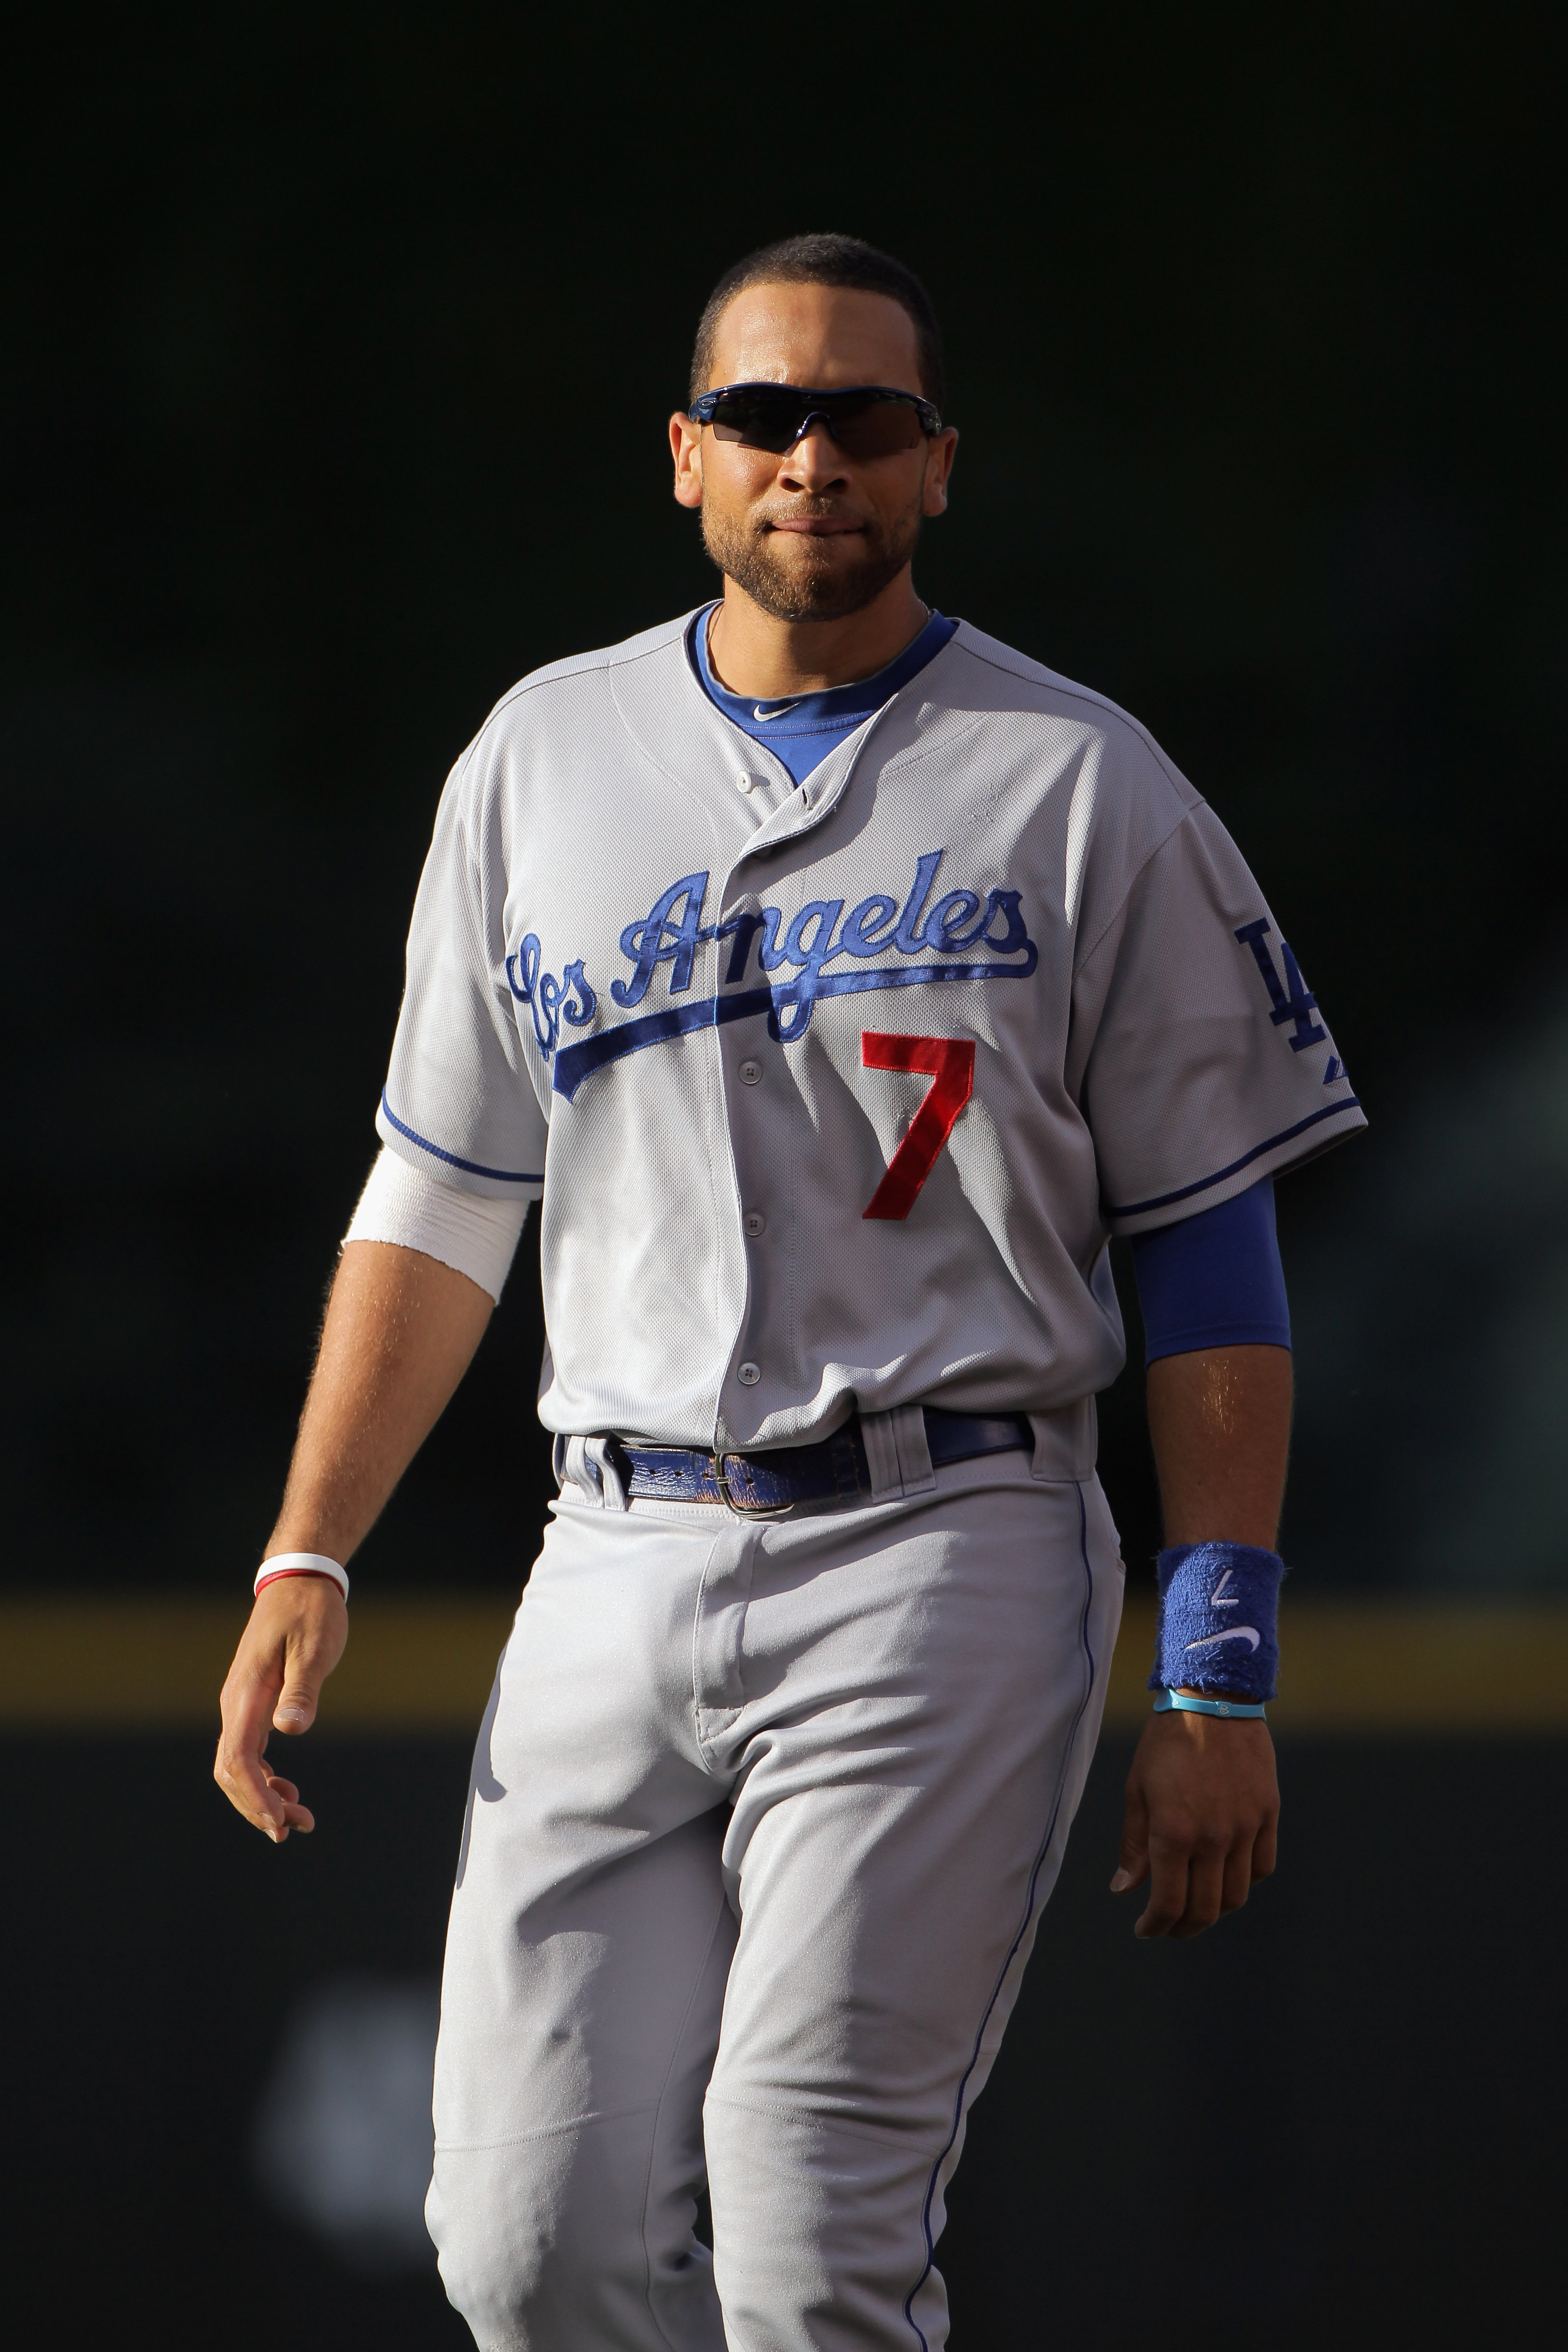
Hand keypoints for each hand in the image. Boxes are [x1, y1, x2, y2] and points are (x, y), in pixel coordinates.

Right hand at [214, 1578, 347, 1842]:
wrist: (299, 1582)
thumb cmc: (310, 1613)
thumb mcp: (313, 1647)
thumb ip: (302, 1689)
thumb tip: (290, 1729)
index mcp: (246, 1694)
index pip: (236, 1759)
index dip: (253, 1796)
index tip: (279, 1822)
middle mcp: (236, 1704)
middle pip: (230, 1772)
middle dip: (257, 1807)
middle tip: (291, 1832)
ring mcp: (241, 1705)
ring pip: (238, 1766)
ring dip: (262, 1797)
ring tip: (297, 1820)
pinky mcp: (253, 1704)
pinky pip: (249, 1752)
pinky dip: (265, 1778)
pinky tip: (286, 1791)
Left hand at [1110, 1707, 1278, 1937]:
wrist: (1212, 1700)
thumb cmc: (1165, 1743)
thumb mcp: (1137, 1790)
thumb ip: (1134, 1845)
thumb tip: (1124, 1888)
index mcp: (1174, 1834)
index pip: (1169, 1904)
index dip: (1156, 1925)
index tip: (1146, 1929)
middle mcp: (1213, 1839)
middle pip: (1205, 1910)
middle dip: (1183, 1927)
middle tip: (1169, 1926)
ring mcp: (1245, 1828)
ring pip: (1236, 1895)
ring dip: (1215, 1908)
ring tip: (1197, 1903)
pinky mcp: (1267, 1814)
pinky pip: (1262, 1866)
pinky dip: (1245, 1880)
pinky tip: (1227, 1874)